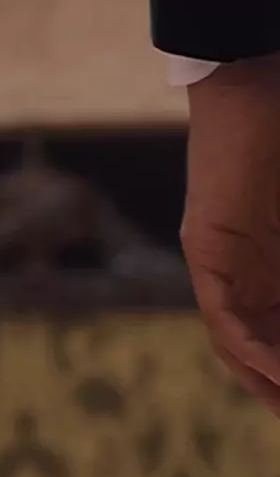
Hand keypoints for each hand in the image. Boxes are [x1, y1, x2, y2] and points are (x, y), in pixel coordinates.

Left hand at [182, 54, 279, 413]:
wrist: (253, 89)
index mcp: (267, 266)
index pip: (278, 333)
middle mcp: (238, 272)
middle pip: (257, 346)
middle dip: (279, 387)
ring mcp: (218, 261)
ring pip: (236, 340)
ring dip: (265, 379)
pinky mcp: (204, 247)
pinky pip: (219, 311)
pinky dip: (246, 346)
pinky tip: (275, 370)